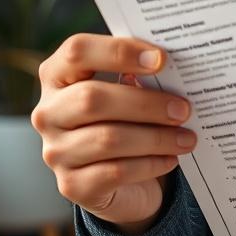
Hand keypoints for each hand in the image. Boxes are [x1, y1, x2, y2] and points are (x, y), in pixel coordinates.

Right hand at [31, 34, 195, 233]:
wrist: (115, 177)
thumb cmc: (125, 117)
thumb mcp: (128, 89)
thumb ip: (140, 74)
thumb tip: (171, 69)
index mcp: (58, 76)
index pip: (77, 52)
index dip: (119, 51)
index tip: (161, 59)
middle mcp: (48, 112)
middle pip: (91, 98)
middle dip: (146, 103)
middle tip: (184, 109)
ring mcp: (55, 151)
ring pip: (107, 139)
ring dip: (156, 137)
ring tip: (187, 138)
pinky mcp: (71, 185)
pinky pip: (115, 172)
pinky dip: (149, 164)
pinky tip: (170, 159)